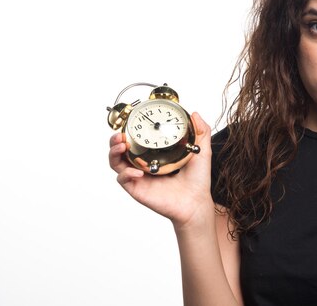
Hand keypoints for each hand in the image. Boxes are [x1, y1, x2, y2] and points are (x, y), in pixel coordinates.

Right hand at [108, 112, 214, 230]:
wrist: (196, 202)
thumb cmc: (197, 179)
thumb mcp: (201, 150)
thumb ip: (201, 132)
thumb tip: (195, 114)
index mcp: (155, 154)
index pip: (137, 139)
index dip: (130, 130)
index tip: (132, 121)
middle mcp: (144, 164)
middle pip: (120, 150)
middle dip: (115, 140)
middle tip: (120, 134)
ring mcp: (139, 177)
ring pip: (116, 163)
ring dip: (114, 152)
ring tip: (122, 145)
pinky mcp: (137, 189)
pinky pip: (123, 179)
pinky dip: (126, 173)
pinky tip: (137, 171)